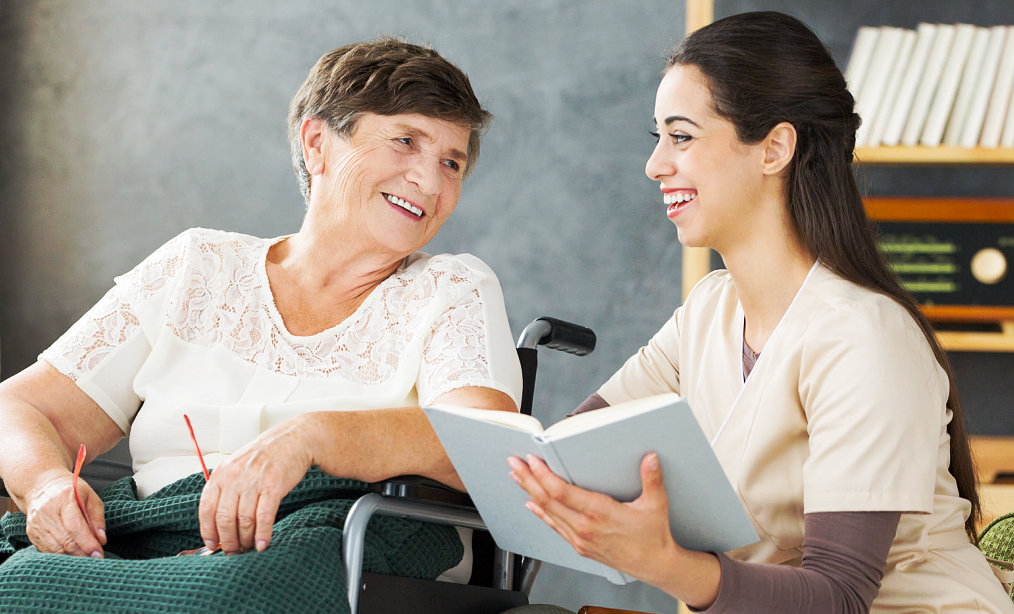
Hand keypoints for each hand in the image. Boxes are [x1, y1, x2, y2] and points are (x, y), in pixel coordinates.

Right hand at [24, 469, 105, 557]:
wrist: (42, 486)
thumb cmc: (70, 491)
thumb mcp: (90, 497)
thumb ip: (97, 518)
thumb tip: (101, 540)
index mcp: (64, 499)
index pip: (75, 525)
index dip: (87, 542)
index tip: (98, 554)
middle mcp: (47, 512)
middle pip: (65, 540)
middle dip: (82, 553)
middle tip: (96, 559)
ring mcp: (36, 524)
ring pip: (55, 549)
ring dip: (72, 557)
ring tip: (86, 558)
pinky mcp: (31, 533)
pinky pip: (47, 550)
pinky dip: (61, 555)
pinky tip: (72, 555)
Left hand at [197, 417, 313, 554]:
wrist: (293, 439)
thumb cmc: (265, 455)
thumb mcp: (237, 466)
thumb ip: (226, 489)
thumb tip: (219, 523)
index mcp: (221, 473)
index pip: (206, 508)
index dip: (208, 531)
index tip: (213, 544)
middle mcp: (235, 477)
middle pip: (224, 519)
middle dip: (228, 541)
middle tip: (233, 552)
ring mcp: (254, 481)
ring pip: (244, 521)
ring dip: (246, 540)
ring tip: (248, 548)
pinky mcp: (274, 486)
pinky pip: (264, 517)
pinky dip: (263, 534)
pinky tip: (263, 544)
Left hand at [507, 452, 677, 582]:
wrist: (654, 565)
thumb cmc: (652, 538)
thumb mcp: (655, 505)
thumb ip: (651, 479)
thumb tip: (650, 459)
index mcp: (599, 513)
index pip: (562, 491)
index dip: (543, 475)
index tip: (533, 460)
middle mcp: (585, 526)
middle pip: (547, 500)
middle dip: (528, 479)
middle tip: (514, 464)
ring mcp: (580, 538)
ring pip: (547, 512)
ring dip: (530, 493)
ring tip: (517, 477)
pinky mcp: (580, 545)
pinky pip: (555, 526)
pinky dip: (540, 513)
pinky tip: (531, 504)